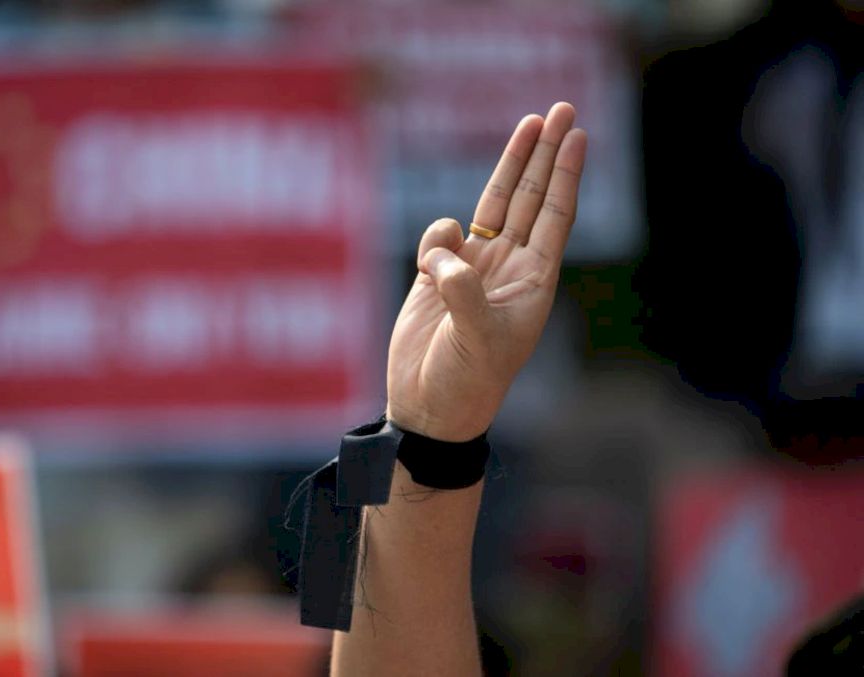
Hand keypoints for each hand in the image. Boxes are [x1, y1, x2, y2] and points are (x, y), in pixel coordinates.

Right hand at [386, 102, 586, 441]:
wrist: (428, 406)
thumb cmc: (467, 382)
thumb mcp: (477, 340)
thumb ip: (464, 292)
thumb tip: (446, 253)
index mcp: (533, 282)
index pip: (554, 216)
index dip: (565, 174)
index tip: (576, 135)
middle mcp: (508, 268)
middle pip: (530, 197)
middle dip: (545, 154)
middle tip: (561, 110)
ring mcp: (474, 269)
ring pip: (493, 205)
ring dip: (509, 166)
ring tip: (528, 123)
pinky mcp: (438, 275)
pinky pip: (440, 237)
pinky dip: (436, 236)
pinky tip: (430, 265)